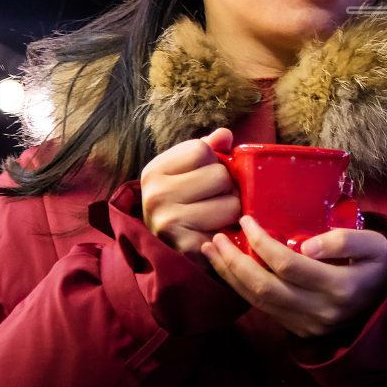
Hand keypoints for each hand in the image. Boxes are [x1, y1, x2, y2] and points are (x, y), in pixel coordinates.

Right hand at [140, 128, 239, 263]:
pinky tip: (214, 235)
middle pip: (221, 176)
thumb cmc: (182, 203)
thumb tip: (225, 135)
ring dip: (231, 212)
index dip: (213, 162)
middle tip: (213, 201)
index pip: (202, 149)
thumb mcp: (187, 170)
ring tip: (214, 218)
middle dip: (226, 188)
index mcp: (155, 170)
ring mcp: (168, 221)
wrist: (166, 251)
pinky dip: (228, 234)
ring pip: (231, 203)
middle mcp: (155, 194)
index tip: (203, 178)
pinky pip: (229, 231)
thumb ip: (207, 148)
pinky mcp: (186, 246)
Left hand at [201, 217, 386, 337]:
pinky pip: (263, 310)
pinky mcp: (299, 330)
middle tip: (215, 238)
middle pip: (265, 287)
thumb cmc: (379, 265)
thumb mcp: (376, 245)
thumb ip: (345, 241)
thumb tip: (306, 246)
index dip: (262, 242)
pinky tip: (228, 271)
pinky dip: (241, 290)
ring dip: (230, 277)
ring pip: (258, 303)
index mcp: (340, 287)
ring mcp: (307, 325)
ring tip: (211, 252)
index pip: (289, 265)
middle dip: (234, 262)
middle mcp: (320, 311)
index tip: (246, 220)